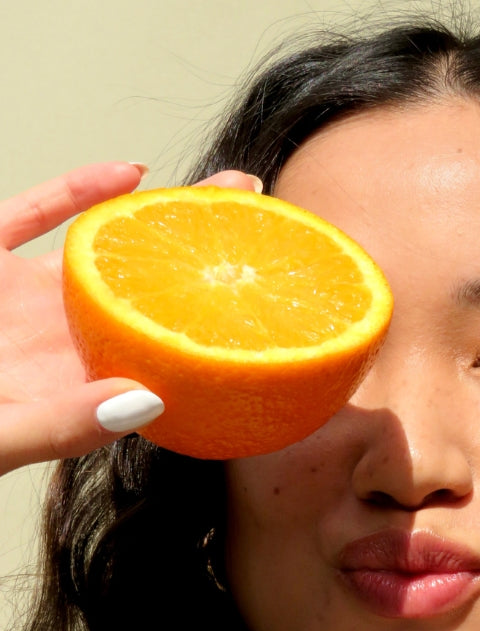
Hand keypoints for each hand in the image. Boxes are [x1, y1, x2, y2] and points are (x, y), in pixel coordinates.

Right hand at [0, 162, 261, 475]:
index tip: (274, 317)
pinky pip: (27, 217)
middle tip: (271, 234)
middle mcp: (53, 347)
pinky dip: (73, 193)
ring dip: (160, 223)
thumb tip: (146, 405)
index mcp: (67, 394)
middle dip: (206, 271)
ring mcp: (13, 301)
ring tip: (226, 196)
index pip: (158, 370)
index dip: (215, 346)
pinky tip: (127, 173)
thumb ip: (56, 429)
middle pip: (147, 302)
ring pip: (101, 254)